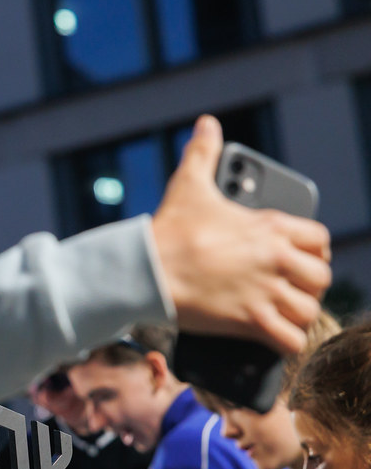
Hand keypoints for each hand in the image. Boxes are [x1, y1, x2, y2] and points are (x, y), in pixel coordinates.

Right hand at [152, 115, 330, 353]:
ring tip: (280, 317)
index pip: (320, 241)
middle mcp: (276, 259)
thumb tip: (206, 124)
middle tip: (288, 290)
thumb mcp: (189, 184)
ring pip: (309, 311)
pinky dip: (287, 344)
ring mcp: (265, 292)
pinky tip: (274, 342)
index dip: (314, 252)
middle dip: (308, 286)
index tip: (298, 260)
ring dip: (297, 316)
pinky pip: (290, 341)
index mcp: (270, 227)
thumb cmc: (169, 230)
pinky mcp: (250, 321)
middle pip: (321, 278)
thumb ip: (202, 151)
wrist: (147, 270)